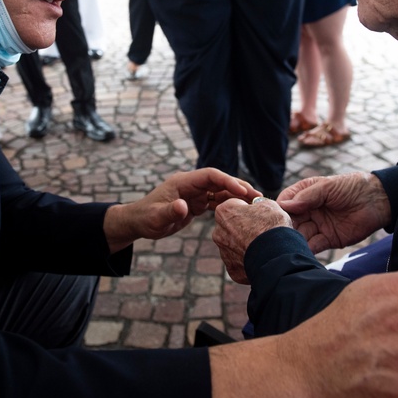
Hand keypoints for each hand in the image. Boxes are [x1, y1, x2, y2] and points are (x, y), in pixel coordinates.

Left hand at [104, 168, 259, 252]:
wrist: (139, 222)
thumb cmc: (145, 218)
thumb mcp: (156, 218)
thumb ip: (170, 211)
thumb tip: (184, 207)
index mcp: (183, 181)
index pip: (211, 175)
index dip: (228, 181)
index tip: (243, 191)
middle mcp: (192, 184)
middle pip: (220, 181)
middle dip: (239, 187)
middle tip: (259, 197)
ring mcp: (195, 193)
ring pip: (221, 191)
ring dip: (238, 196)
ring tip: (256, 204)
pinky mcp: (196, 203)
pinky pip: (217, 201)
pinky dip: (230, 205)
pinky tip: (242, 211)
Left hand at [212, 198, 290, 283]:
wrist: (277, 256)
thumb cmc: (272, 226)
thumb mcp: (269, 205)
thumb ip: (258, 203)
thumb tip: (259, 206)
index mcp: (224, 211)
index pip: (235, 205)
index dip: (249, 208)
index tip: (260, 213)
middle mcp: (218, 231)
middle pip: (232, 226)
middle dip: (244, 227)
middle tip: (262, 230)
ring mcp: (223, 252)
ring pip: (234, 245)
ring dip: (245, 244)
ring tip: (263, 246)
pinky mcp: (231, 268)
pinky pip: (239, 261)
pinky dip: (248, 259)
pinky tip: (261, 258)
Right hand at [277, 172, 390, 252]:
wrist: (379, 200)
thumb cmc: (352, 186)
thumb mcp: (327, 186)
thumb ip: (307, 196)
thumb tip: (285, 205)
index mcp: (305, 194)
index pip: (286, 202)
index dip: (279, 209)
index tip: (272, 216)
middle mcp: (309, 210)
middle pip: (291, 221)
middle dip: (284, 228)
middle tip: (277, 235)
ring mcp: (318, 225)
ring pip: (300, 235)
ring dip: (294, 240)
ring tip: (287, 245)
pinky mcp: (329, 239)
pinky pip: (314, 245)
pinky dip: (307, 249)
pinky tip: (300, 251)